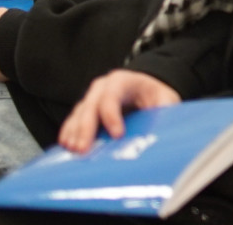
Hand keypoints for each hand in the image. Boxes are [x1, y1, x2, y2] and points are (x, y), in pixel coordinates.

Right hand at [58, 71, 180, 152]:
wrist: (147, 89)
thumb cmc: (156, 95)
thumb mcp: (166, 99)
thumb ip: (164, 111)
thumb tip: (164, 131)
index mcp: (123, 81)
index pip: (112, 96)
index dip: (112, 116)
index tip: (117, 135)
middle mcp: (103, 87)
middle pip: (90, 106)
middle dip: (86, 128)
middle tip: (84, 149)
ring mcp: (91, 98)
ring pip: (78, 114)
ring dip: (74, 133)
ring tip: (74, 151)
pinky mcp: (85, 111)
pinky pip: (73, 121)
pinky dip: (69, 134)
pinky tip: (67, 147)